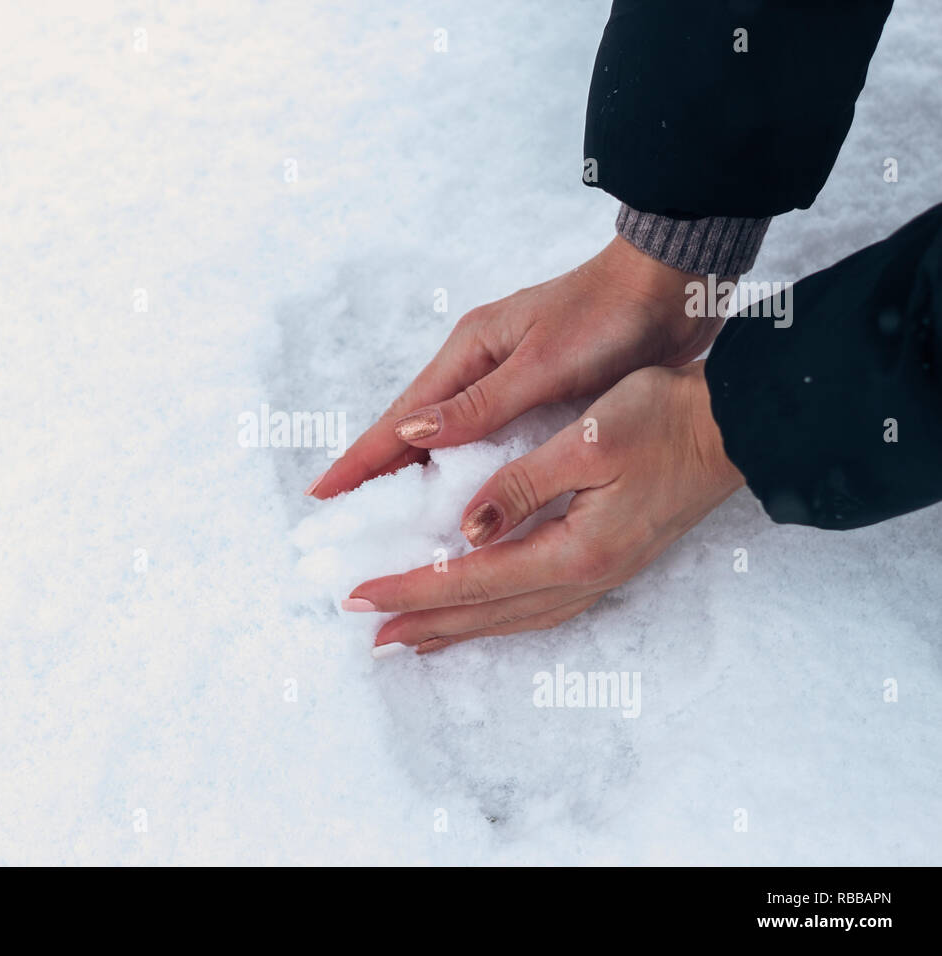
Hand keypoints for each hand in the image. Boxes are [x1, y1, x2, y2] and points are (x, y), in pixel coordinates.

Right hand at [306, 236, 722, 497]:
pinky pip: (482, 441)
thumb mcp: (541, 366)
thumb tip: (408, 433)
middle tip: (345, 519)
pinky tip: (459, 498)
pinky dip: (462, 471)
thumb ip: (478, 406)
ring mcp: (504, 381)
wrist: (668, 288)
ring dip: (417, 476)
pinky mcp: (535, 395)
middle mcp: (477, 367)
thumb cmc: (608, 319)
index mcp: (468, 352)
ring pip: (446, 439)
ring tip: (388, 520)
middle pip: (413, 430)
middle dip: (377, 474)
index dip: (361, 461)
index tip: (322, 495)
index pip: (401, 419)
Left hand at [345, 361, 744, 654]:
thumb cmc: (663, 420)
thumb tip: (466, 529)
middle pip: (490, 612)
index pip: (472, 579)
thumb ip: (522, 486)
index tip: (361, 597)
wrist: (734, 428)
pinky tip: (485, 613)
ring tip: (415, 637)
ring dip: (461, 628)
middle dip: (425, 622)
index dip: (412, 589)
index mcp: (575, 549)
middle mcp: (588, 576)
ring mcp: (603, 575)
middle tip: (370, 634)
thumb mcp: (587, 441)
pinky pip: (540, 607)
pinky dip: (500, 615)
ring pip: (515, 617)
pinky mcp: (610, 563)